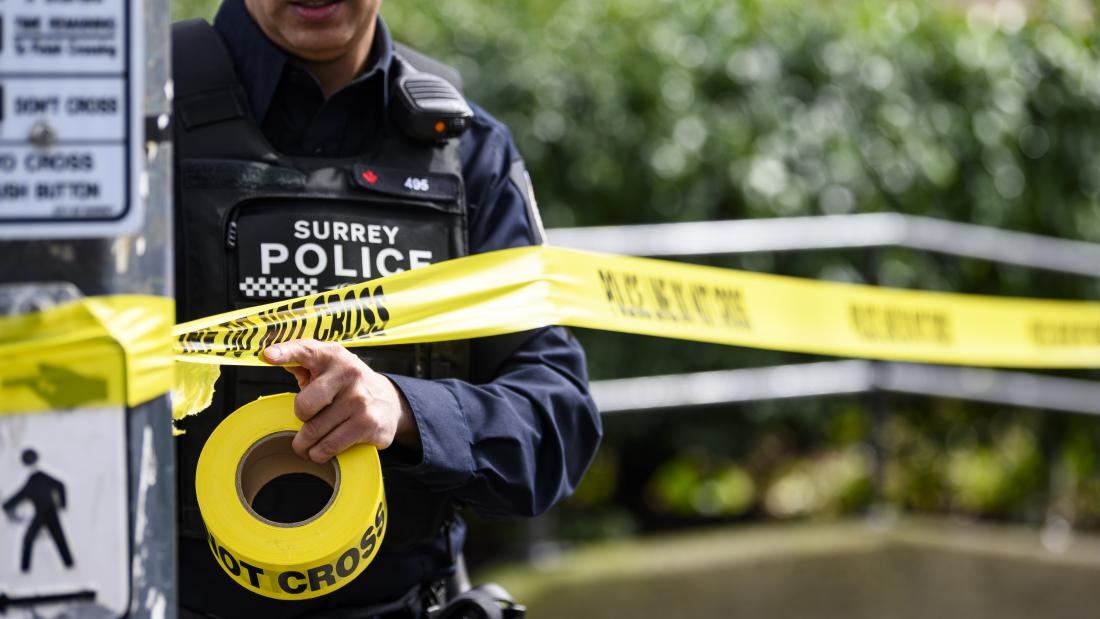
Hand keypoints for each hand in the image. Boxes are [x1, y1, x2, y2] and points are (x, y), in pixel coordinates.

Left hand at [263, 340, 419, 463]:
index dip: (285, 352)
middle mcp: (348, 373)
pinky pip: (329, 447)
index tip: (268, 356)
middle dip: (301, 419)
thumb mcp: (328, 366)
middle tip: (307, 421)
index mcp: (333, 355)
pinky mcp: (368, 424)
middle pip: (304, 406)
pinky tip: (323, 449)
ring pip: (314, 432)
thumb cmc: (347, 384)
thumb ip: (301, 359)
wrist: (390, 400)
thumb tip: (270, 355)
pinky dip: (319, 454)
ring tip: (310, 443)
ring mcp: (360, 400)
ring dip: (306, 444)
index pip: (306, 350)